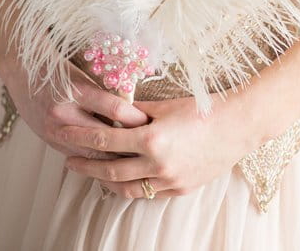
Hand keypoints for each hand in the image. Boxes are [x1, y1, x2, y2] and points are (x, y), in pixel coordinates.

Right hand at [0, 50, 149, 159]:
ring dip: (114, 158)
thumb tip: (135, 114)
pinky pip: (80, 156)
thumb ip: (106, 95)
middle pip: (106, 138)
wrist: (22, 72)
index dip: (137, 118)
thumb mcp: (85, 75)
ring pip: (93, 154)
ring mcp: (55, 130)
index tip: (153, 123)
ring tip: (137, 161)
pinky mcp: (50, 141)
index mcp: (76, 90)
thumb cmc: (60, 68)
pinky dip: (97, 160)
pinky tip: (114, 163)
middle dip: (129, 145)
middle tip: (152, 149)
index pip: (116, 108)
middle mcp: (64, 113)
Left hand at [60, 95, 262, 197]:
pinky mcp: (180, 189)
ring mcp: (169, 180)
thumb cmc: (203, 109)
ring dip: (104, 182)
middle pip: (109, 169)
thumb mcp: (164, 106)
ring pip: (126, 188)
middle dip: (85, 165)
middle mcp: (157, 164)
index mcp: (151, 139)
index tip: (60, 132)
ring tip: (93, 174)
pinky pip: (148, 193)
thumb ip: (135, 114)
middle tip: (67, 160)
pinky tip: (124, 181)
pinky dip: (132, 188)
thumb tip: (110, 115)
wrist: (239, 125)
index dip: (78, 136)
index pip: (103, 140)